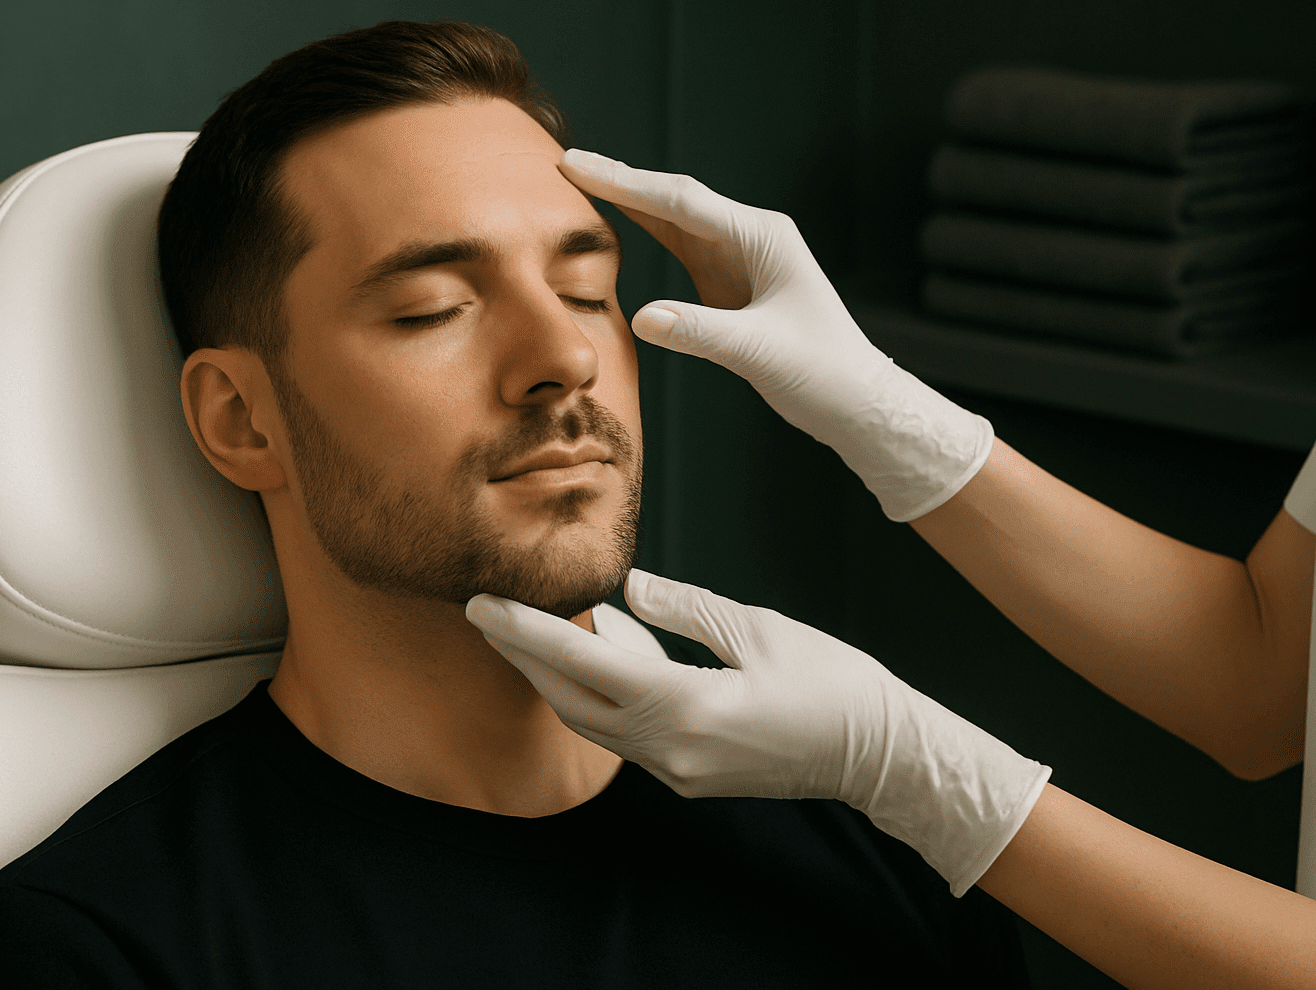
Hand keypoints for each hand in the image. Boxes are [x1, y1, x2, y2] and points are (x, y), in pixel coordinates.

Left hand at [466, 567, 1050, 897]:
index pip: (581, 662)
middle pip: (570, 701)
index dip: (525, 631)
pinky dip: (601, 692)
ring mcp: (677, 770)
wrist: (880, 755)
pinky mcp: (689, 774)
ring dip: (558, 677)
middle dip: (524, 656)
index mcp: (683, 707)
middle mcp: (668, 749)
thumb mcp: (758, 629)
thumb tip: (624, 588)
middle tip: (487, 613)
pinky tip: (603, 651)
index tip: (482, 604)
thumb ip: (683, 609)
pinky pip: (625, 732)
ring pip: (593, 721)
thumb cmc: (832, 684)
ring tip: (530, 629)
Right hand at [559, 149, 993, 522]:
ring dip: (626, 204)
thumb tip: (643, 317)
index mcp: (761, 237)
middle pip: (671, 201)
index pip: (679, 202)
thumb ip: (701, 332)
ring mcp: (738, 259)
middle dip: (618, 182)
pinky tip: (613, 222)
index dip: (623, 183)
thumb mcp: (759, 353)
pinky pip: (678, 250)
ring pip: (672, 222)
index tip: (576, 166)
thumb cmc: (822, 372)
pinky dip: (642, 235)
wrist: (855, 400)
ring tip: (576, 183)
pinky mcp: (729, 285)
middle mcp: (749, 237)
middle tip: (563, 163)